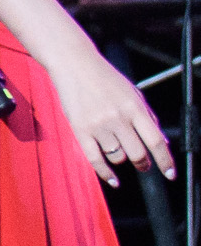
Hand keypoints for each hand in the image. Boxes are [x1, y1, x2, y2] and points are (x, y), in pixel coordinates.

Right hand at [45, 48, 175, 188]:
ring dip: (122, 160)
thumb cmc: (106, 79)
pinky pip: (95, 159)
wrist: (75, 65)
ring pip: (117, 157)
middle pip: (137, 153)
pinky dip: (105, 173)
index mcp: (135, 108)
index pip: (155, 141)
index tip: (170, 174)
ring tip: (119, 152)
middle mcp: (118, 118)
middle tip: (144, 165)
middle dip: (144, 164)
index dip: (165, 160)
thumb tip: (162, 142)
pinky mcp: (80, 130)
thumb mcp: (133, 94)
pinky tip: (113, 180)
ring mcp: (99, 125)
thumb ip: (148, 117)